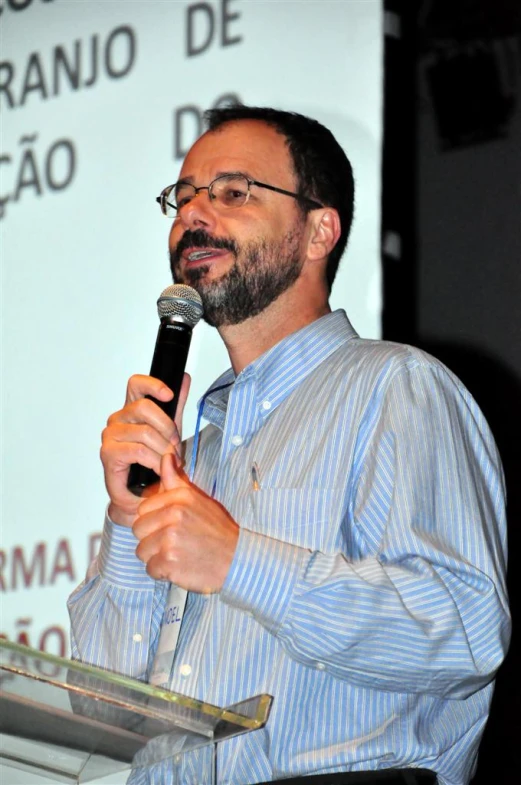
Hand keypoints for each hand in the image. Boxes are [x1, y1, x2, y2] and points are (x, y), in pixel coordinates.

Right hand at [100, 373, 190, 526]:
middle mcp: (118, 419)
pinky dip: (154, 461)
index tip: (169, 394)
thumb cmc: (152, 463)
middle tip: (176, 446)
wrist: (140, 495)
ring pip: (145, 432)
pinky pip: (138, 451)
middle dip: (167, 427)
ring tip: (169, 462)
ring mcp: (110, 435)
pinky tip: (158, 469)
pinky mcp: (108, 453)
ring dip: (163, 449)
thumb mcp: (169, 431)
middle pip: (144, 407)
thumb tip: (183, 378)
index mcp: (131, 409)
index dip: (152, 385)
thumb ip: (175, 406)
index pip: (136, 384)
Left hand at [133, 453, 238, 592]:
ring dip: (156, 557)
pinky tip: (180, 566)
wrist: (236, 559)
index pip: (143, 509)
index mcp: (180, 497)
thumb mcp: (198, 499)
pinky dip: (163, 572)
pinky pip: (150, 569)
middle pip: (138, 530)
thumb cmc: (216, 531)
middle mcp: (174, 515)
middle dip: (152, 539)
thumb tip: (166, 455)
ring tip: (178, 554)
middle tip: (175, 542)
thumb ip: (176, 480)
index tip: (171, 527)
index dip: (153, 521)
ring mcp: (170, 539)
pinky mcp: (169, 562)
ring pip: (142, 550)